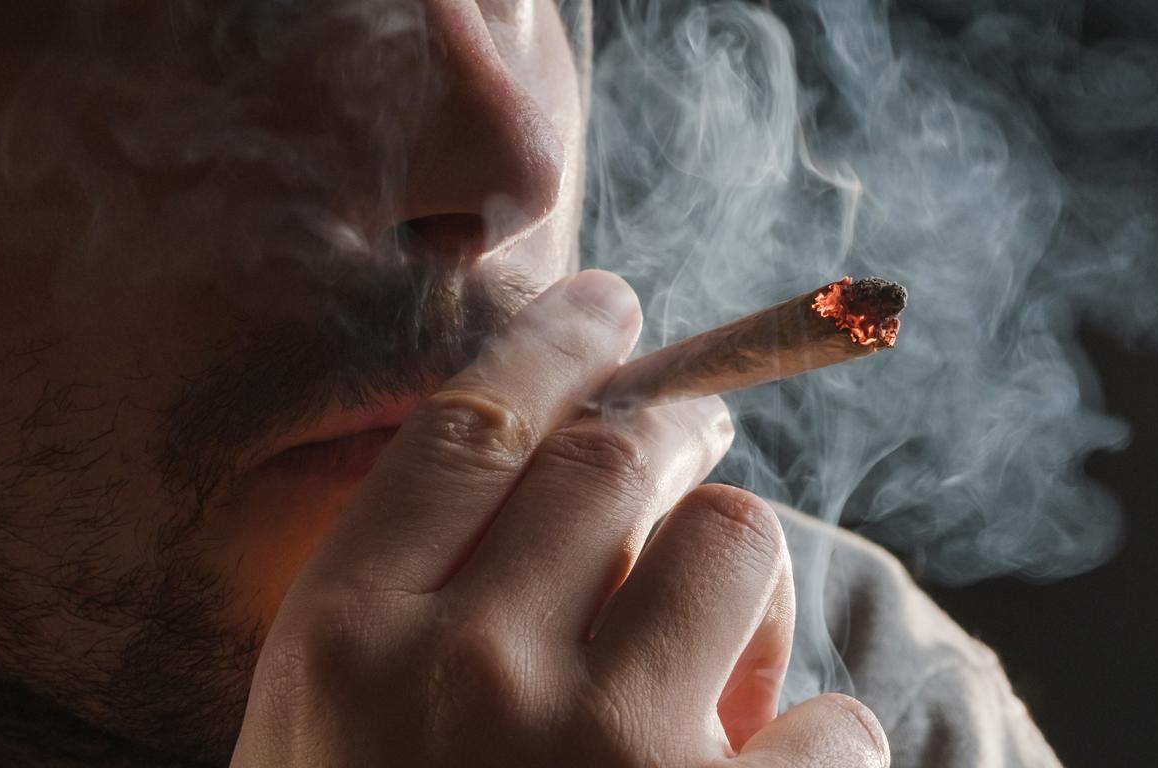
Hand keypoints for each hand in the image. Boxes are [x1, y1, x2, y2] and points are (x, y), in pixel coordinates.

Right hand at [230, 270, 888, 766]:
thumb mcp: (322, 746)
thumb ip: (404, 614)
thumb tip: (540, 474)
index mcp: (345, 645)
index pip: (471, 428)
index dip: (551, 344)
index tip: (605, 306)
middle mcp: (470, 676)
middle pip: (619, 458)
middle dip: (675, 421)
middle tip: (695, 425)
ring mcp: (607, 758)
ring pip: (742, 546)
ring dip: (750, 581)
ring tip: (722, 650)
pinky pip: (836, 727)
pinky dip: (816, 750)